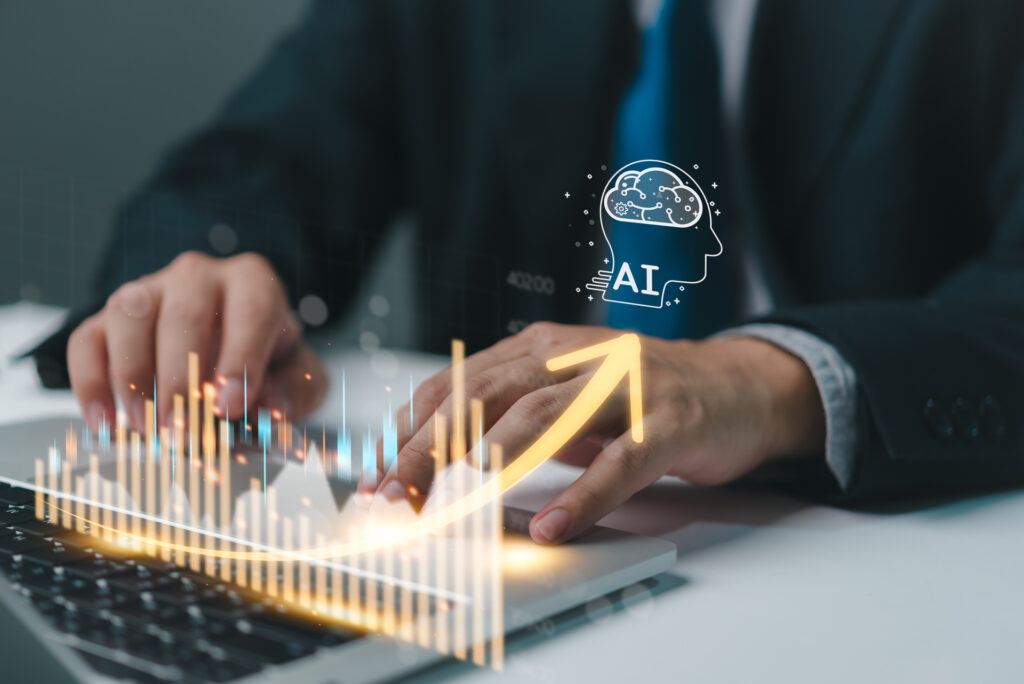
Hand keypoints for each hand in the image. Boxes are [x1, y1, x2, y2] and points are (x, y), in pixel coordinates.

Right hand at [67, 251, 326, 431]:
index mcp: (252, 283)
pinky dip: (91, 384)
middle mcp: (198, 277)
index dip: (241, 359)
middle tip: (184, 431)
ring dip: (134, 379)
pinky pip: (88, 341)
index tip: (229, 406)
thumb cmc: (265, 358)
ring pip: (130, 317)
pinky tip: (106, 423)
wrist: (228, 347)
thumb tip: (273, 410)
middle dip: (182, 379)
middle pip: (186, 314)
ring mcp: (149, 291)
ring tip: (148, 429)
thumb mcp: (297, 375)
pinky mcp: (108, 317)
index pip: (251, 309)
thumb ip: (295, 390)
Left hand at [378, 322, 824, 543]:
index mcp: (544, 345)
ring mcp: (626, 386)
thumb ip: (513, 411)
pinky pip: (620, 462)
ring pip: (544, 415)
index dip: (413, 426)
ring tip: (456, 495)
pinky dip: (582, 494)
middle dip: (432, 445)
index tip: (381, 468)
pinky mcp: (669, 422)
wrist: (736, 383)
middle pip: (487, 395)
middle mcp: (578, 357)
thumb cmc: (642, 392)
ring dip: (492, 457)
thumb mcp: (566, 391)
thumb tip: (438, 452)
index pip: (461, 381)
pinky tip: (552, 523)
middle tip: (397, 490)